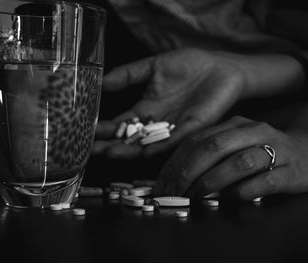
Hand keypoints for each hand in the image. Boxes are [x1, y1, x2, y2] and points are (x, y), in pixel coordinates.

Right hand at [93, 48, 246, 158]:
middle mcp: (157, 122)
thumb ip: (129, 74)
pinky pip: (172, 140)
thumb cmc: (190, 65)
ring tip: (108, 152)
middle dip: (110, 144)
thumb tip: (100, 81)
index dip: (104, 128)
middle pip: (130, 138)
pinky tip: (141, 150)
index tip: (86, 132)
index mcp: (147, 107)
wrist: (222, 67)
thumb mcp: (153, 66)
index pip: (121, 123)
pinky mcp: (192, 128)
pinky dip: (157, 146)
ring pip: (147, 144)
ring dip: (128, 149)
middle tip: (90, 150)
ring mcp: (174, 127)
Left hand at [153, 116, 307, 199]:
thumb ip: (211, 155)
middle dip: (188, 171)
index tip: (161, 184)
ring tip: (197, 195)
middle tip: (174, 192)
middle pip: (214, 147)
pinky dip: (246, 190)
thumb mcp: (236, 145)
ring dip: (214, 180)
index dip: (176, 163)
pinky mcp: (290, 169)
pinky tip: (233, 198)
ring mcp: (274, 148)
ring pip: (239, 162)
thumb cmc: (265, 151)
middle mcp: (253, 131)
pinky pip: (266, 180)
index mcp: (235, 125)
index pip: (197, 140)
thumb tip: (176, 178)